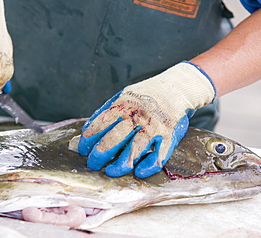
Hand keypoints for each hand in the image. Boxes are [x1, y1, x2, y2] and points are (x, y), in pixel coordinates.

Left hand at [78, 61, 215, 177]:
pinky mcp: (169, 136)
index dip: (88, 140)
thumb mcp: (123, 95)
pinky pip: (158, 156)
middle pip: (113, 140)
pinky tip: (138, 172)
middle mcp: (137, 117)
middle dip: (99, 155)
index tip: (83, 149)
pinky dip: (148, 167)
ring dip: (120, 165)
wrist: (177, 88)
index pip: (100, 125)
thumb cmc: (146, 94)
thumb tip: (87, 129)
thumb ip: (106, 111)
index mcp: (123, 106)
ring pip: (134, 151)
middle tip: (92, 164)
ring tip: (110, 171)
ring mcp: (154, 127)